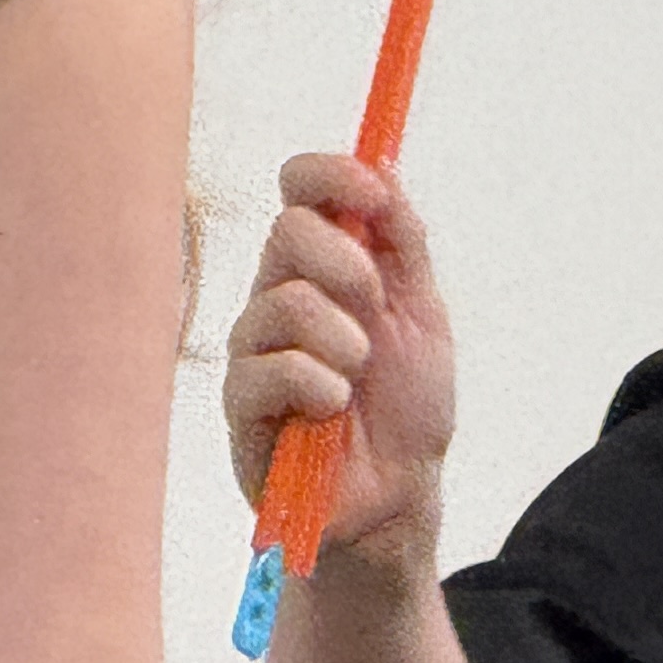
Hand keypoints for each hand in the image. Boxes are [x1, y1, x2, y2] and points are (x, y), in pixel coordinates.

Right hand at [221, 151, 458, 560]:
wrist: (399, 494)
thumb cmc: (406, 407)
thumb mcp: (423, 316)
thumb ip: (404, 244)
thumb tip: (385, 167)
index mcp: (320, 267)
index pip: (300, 190)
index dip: (330, 175)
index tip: (374, 193)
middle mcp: (278, 294)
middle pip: (288, 229)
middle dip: (347, 264)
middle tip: (375, 307)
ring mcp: (254, 347)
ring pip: (284, 301)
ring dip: (343, 342)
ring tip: (357, 381)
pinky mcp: (239, 403)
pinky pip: (268, 369)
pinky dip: (317, 387)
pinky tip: (330, 413)